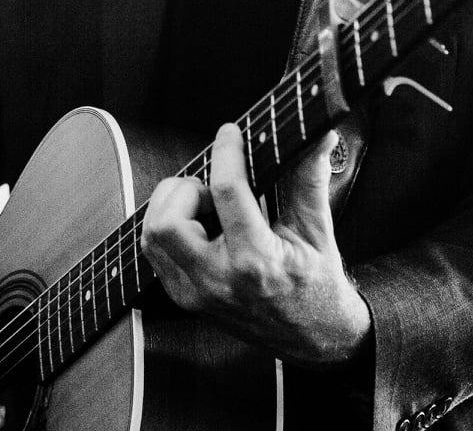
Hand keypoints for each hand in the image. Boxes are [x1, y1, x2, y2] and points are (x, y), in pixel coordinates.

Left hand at [141, 125, 371, 365]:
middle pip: (169, 220)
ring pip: (153, 236)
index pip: (226, 192)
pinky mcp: (186, 299)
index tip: (230, 132)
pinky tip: (199, 226)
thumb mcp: (318, 231)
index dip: (226, 151)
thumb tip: (320, 137)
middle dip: (186, 189)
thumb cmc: (318, 284)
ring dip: (172, 208)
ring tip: (206, 208)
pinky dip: (168, 230)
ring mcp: (197, 294)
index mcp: (257, 261)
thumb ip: (310, 180)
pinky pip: (155, 255)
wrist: (315, 339)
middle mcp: (219, 280)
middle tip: (213, 188)